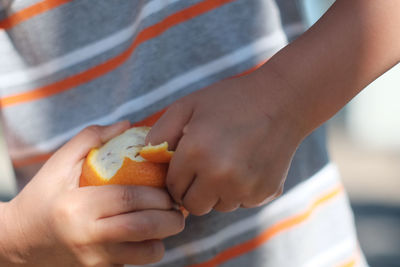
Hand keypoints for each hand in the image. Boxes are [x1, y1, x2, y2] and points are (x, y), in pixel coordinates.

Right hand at [0, 122, 183, 266]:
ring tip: (167, 221)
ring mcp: (94, 258)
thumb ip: (90, 139)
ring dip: (164, 237)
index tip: (170, 187)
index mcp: (78, 206)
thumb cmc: (42, 197)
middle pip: (143, 227)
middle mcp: (87, 236)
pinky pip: (133, 262)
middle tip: (178, 206)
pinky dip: (148, 249)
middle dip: (170, 217)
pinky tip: (147, 234)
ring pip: (144, 253)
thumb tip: (127, 124)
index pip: (129, 199)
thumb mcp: (58, 163)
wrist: (19, 241)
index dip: (157, 193)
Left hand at [147, 68, 305, 214]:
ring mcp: (245, 187)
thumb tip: (145, 158)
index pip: (172, 188)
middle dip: (193, 190)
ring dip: (216, 192)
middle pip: (193, 205)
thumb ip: (160, 132)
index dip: (175, 178)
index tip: (184, 167)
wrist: (282, 101)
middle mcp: (220, 176)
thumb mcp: (188, 106)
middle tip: (202, 168)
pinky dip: (239, 191)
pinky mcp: (264, 193)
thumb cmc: (230, 100)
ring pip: (218, 207)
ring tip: (226, 163)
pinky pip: (241, 203)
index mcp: (196, 153)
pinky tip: (245, 166)